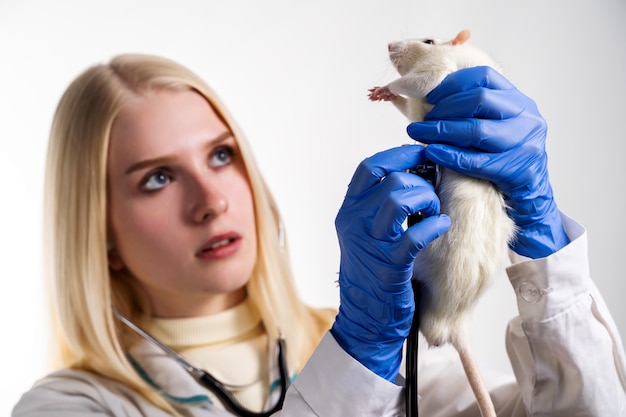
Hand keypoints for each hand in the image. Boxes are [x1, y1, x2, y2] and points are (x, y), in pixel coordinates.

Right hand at [331, 145, 449, 380]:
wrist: (365, 318)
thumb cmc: (371, 274)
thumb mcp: (364, 233)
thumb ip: (379, 206)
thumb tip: (414, 177)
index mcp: (349, 211)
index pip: (369, 167)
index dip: (399, 155)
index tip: (422, 155)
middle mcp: (354, 222)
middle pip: (390, 180)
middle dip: (420, 183)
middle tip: (431, 199)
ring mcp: (371, 243)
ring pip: (399, 198)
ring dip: (426, 200)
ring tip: (433, 213)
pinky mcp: (390, 264)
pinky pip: (415, 234)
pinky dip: (434, 226)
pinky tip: (440, 227)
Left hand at [406, 66, 568, 257]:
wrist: (530, 195)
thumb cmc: (500, 157)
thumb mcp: (491, 126)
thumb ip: (467, 111)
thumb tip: (422, 95)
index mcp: (518, 100)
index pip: (484, 77)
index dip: (453, 83)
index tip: (429, 95)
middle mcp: (526, 117)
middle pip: (479, 100)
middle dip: (443, 109)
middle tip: (420, 120)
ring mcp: (525, 143)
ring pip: (477, 130)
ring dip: (441, 131)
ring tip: (417, 133)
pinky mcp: (516, 169)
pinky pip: (476, 161)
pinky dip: (450, 156)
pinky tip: (431, 153)